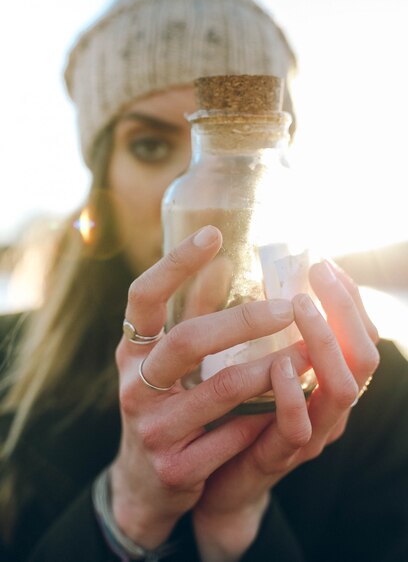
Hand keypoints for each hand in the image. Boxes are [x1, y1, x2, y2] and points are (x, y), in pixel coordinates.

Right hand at [110, 226, 303, 549]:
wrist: (146, 481)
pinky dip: (264, 416)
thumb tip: (223, 261)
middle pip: (187, 340)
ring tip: (307, 353)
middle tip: (289, 307)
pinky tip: (289, 402)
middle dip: (244, 320)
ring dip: (270, 369)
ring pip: (219, 389)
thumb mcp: (171, 358)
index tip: (212, 234)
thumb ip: (195, 311)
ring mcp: (152, 429)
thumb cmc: (166, 402)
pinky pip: (232, 436)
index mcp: (132, 350)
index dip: (174, 264)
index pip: (144, 297)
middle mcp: (134, 385)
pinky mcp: (175, 468)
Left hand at [193, 260, 379, 560]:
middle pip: (363, 356)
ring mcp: (308, 433)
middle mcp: (326, 406)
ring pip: (342, 389)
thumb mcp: (237, 357)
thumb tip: (218, 264)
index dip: (349, 297)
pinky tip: (279, 363)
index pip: (358, 333)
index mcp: (323, 379)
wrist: (211, 481)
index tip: (325, 262)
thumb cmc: (228, 412)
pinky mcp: (276, 457)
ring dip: (324, 342)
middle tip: (319, 272)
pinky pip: (298, 427)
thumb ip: (235, 318)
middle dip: (345, 309)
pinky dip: (293, 394)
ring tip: (301, 305)